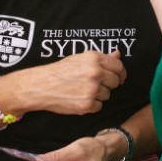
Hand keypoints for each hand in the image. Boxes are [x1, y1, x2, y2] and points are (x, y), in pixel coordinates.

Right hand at [11, 50, 125, 114]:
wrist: (41, 85)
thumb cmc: (60, 71)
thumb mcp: (80, 58)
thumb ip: (102, 57)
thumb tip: (118, 54)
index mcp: (94, 59)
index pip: (119, 66)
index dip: (120, 73)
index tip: (119, 77)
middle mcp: (95, 73)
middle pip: (115, 82)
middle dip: (109, 84)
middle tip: (95, 84)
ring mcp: (92, 90)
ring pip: (108, 95)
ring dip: (99, 95)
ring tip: (83, 90)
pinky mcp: (87, 105)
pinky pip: (99, 106)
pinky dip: (92, 105)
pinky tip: (80, 98)